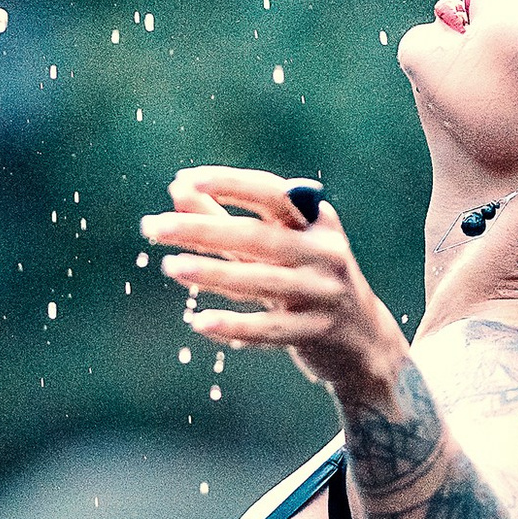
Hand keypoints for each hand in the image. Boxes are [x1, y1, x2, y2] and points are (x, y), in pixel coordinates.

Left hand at [141, 166, 412, 406]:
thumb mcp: (272, 246)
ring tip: (170, 266)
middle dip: (203, 229)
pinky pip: (269, 329)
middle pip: (258, 237)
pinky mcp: (316, 332)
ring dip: (212, 273)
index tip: (187, 179)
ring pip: (260, 282)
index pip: (271, 193)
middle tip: (155, 227)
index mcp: (316, 221)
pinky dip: (233, 326)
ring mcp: (323, 293)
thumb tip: (177, 187)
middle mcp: (324, 252)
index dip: (231, 184)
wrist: (362, 338)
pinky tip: (198, 321)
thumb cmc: (304, 279)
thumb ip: (225, 217)